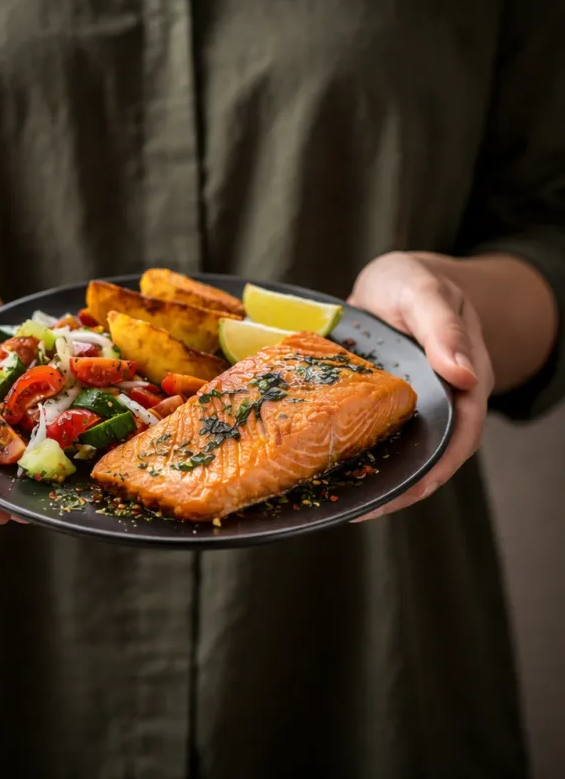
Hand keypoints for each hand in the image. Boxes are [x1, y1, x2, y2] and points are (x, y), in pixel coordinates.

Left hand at [346, 252, 494, 520]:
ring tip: (336, 499)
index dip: (436, 468)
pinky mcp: (377, 405)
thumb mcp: (426, 293)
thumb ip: (443, 329)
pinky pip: (369, 433)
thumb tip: (464, 376)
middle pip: (427, 455)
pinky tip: (321, 464)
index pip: (459, 436)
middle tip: (356, 508)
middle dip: (396, 486)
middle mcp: (437, 403)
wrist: (391, 279)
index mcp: (462, 383)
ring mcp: (407, 407)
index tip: (405, 491)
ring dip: (371, 475)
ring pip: (395, 450)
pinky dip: (349, 450)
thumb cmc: (413, 282)